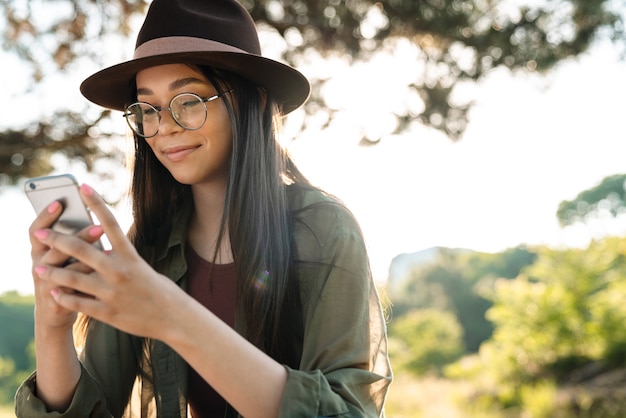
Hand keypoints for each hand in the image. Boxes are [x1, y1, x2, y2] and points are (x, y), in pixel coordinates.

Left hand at [32, 184, 183, 339]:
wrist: (174, 318)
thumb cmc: (159, 290)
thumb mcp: (142, 269)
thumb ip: (120, 261)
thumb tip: (100, 254)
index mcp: (130, 257)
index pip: (110, 223)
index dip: (97, 203)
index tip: (83, 187)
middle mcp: (119, 271)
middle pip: (81, 250)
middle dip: (57, 240)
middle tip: (40, 234)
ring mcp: (111, 293)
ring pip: (73, 279)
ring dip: (52, 272)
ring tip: (38, 269)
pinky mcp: (107, 312)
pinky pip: (78, 303)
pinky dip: (64, 297)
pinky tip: (54, 293)